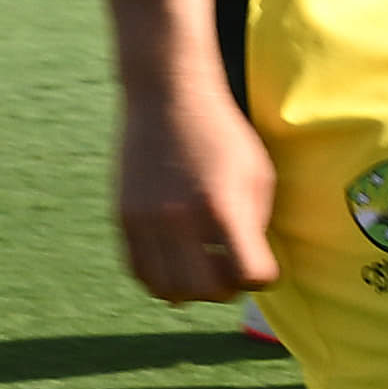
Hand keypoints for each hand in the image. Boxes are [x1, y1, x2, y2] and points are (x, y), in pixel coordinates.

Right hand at [115, 67, 278, 307]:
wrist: (166, 96)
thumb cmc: (222, 134)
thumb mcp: (257, 173)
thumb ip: (256, 224)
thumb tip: (248, 269)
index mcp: (222, 207)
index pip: (250, 275)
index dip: (263, 277)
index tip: (262, 266)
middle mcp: (181, 219)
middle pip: (207, 291)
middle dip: (227, 290)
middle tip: (231, 274)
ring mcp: (147, 220)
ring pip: (168, 290)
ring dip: (191, 292)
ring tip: (202, 274)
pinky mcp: (124, 217)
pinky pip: (139, 271)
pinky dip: (160, 280)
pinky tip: (174, 268)